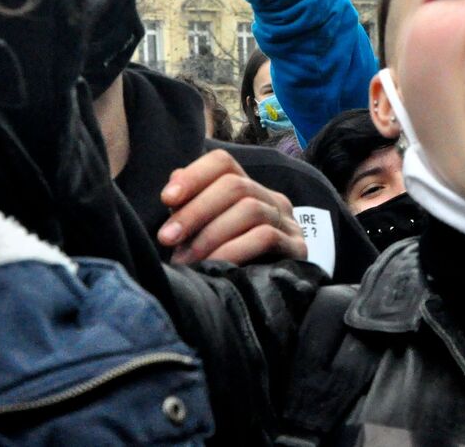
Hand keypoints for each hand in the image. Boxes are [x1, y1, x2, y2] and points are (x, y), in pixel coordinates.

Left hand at [157, 149, 306, 265]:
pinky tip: (214, 266)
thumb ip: (189, 205)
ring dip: (210, 234)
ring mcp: (287, 221)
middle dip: (195, 211)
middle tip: (166, 238)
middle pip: (235, 185)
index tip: (166, 199)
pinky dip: (234, 250)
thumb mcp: (201, 231)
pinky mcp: (298, 247)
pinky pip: (266, 237)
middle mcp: (270, 198)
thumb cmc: (222, 261)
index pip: (223, 163)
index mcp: (246, 189)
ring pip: (250, 209)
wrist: (262, 302)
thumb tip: (175, 178)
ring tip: (186, 260)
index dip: (194, 175)